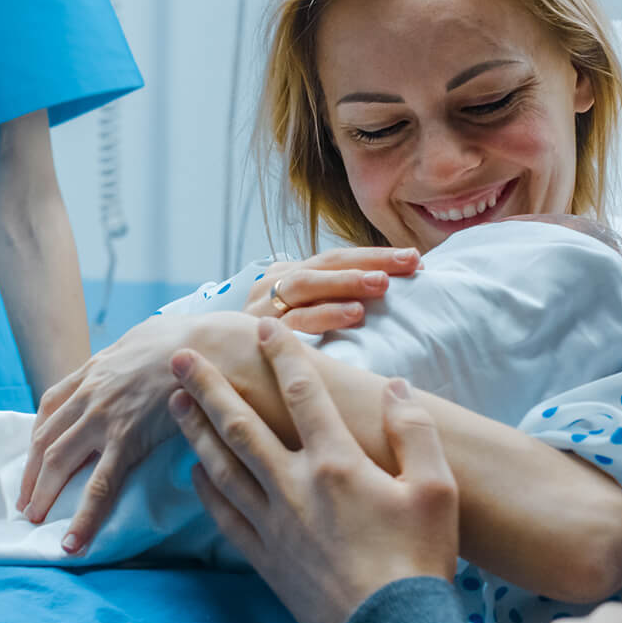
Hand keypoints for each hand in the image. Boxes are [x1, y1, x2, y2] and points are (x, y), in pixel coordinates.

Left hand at [20, 314, 195, 553]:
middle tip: (25, 501)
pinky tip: (73, 541)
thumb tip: (138, 351)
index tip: (35, 457)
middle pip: (44, 439)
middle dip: (30, 473)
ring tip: (34, 519)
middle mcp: (89, 393)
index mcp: (94, 369)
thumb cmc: (186, 340)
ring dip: (41, 493)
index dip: (39, 435)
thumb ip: (132, 352)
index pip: (51, 405)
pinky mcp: (126, 440)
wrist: (206, 345)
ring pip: (57, 461)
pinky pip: (99, 486)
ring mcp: (103, 417)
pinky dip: (83, 517)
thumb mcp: (145, 338)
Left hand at [166, 318, 457, 622]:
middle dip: (208, 387)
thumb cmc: (420, 559)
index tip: (262, 328)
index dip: (282, 356)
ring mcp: (275, 525)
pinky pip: (226, 517)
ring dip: (196, 431)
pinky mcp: (267, 560)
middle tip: (178, 358)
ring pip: (223, 467)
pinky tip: (196, 474)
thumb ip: (415, 431)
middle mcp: (295, 486)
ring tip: (175, 405)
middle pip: (241, 425)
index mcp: (338, 463)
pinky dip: (207, 491)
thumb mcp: (436, 489)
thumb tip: (395, 387)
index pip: (302, 394)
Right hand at [245, 247, 419, 334]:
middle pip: (327, 263)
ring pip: (308, 285)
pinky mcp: (255, 333)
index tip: (416, 259)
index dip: (376, 255)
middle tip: (409, 262)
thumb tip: (384, 293)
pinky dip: (325, 315)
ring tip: (382, 284)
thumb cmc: (269, 350)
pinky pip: (294, 321)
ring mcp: (261, 306)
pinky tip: (354, 315)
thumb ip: (330, 303)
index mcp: (288, 275)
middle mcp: (273, 284)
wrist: (205, 367)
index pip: (337, 257)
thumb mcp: (298, 318)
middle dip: (370, 261)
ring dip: (347, 282)